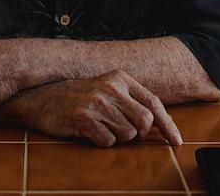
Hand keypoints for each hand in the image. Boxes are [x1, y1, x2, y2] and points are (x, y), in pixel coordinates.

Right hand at [15, 70, 182, 146]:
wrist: (42, 97)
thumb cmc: (79, 97)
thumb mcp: (107, 89)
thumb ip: (131, 101)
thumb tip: (160, 123)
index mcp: (120, 78)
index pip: (153, 103)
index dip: (168, 124)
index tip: (177, 141)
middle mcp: (111, 88)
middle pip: (144, 122)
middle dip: (138, 133)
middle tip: (123, 131)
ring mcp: (97, 103)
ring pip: (127, 135)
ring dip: (117, 137)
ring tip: (100, 126)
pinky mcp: (84, 119)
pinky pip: (108, 142)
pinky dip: (101, 142)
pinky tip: (90, 131)